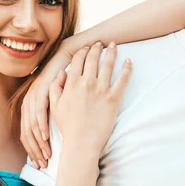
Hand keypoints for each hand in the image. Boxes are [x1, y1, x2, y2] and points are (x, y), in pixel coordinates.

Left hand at [20, 46, 72, 168]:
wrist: (68, 57)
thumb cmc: (68, 81)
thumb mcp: (61, 102)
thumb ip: (55, 117)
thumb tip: (56, 138)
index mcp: (30, 108)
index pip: (27, 136)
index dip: (33, 151)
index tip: (43, 164)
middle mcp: (28, 103)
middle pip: (27, 134)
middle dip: (35, 151)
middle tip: (44, 165)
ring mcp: (33, 96)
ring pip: (32, 125)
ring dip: (38, 142)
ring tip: (47, 154)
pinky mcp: (40, 90)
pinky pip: (38, 111)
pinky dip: (41, 125)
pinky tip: (47, 136)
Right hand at [49, 42, 131, 157]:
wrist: (82, 142)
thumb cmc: (68, 126)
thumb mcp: (55, 106)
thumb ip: (55, 88)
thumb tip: (61, 73)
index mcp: (71, 84)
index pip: (77, 60)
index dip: (82, 51)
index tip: (86, 47)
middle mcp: (86, 83)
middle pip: (93, 59)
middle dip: (97, 48)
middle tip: (100, 43)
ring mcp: (101, 90)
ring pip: (108, 65)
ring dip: (112, 53)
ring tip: (115, 46)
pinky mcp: (114, 98)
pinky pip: (123, 79)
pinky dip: (127, 69)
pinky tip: (129, 62)